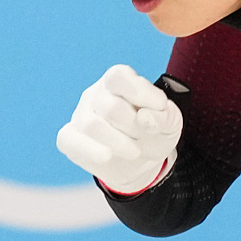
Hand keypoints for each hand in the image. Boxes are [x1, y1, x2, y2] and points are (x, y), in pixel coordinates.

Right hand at [55, 64, 181, 194]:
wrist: (140, 162)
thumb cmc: (153, 133)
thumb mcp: (170, 123)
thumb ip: (164, 116)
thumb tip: (145, 117)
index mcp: (118, 81)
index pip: (119, 77)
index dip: (140, 92)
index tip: (160, 106)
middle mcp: (96, 94)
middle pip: (110, 107)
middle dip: (134, 127)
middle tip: (145, 138)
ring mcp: (80, 115)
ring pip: (92, 126)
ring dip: (119, 143)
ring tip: (135, 151)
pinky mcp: (70, 138)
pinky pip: (69, 140)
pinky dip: (89, 149)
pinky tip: (107, 156)